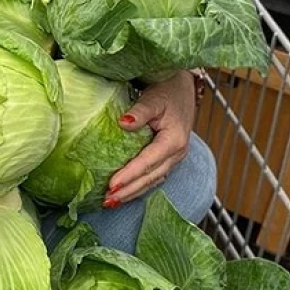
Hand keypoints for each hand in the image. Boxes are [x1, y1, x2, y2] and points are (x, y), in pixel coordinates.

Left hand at [103, 71, 196, 207]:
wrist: (182, 88)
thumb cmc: (167, 90)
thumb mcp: (153, 98)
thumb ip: (140, 112)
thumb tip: (123, 123)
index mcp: (174, 139)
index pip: (148, 161)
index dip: (130, 174)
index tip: (112, 185)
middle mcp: (177, 153)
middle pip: (151, 177)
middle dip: (129, 190)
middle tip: (107, 201)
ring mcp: (175, 157)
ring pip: (153, 180)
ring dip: (133, 192)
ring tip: (112, 202)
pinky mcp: (169, 158)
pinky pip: (154, 176)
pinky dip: (139, 186)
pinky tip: (125, 192)